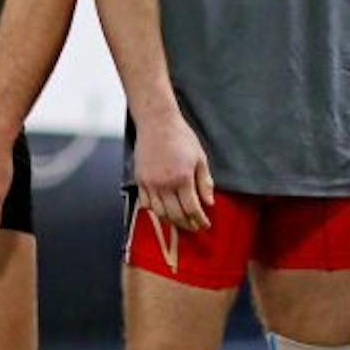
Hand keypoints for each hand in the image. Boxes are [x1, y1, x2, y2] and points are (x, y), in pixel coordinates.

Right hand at [134, 115, 215, 231]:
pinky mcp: (140, 180)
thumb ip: (205, 182)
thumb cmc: (181, 137)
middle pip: (176, 215)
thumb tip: (209, 203)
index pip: (192, 209)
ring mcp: (150, 183)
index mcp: (182, 178)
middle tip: (194, 227)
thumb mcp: (200, 158)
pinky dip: (155, 211)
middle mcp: (164, 184)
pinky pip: (146, 203)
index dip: (200, 220)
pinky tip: (163, 210)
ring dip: (171, 221)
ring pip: (160, 213)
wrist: (157, 122)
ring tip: (180, 222)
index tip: (205, 224)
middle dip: (187, 225)